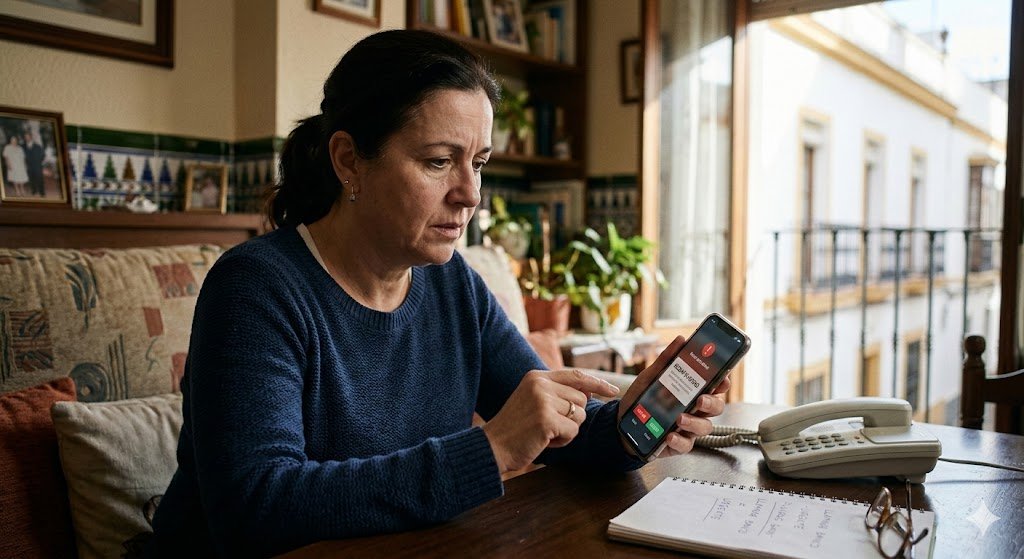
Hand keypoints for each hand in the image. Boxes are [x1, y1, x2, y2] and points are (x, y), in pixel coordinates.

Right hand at [482, 369, 619, 473]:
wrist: (492, 446)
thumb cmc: (515, 428)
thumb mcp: (533, 400)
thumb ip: (557, 392)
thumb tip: (590, 391)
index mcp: (537, 376)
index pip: (576, 375)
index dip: (597, 383)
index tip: (612, 390)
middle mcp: (540, 384)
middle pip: (581, 399)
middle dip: (572, 417)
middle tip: (549, 426)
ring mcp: (543, 400)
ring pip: (579, 416)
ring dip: (567, 430)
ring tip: (545, 432)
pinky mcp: (546, 419)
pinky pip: (573, 431)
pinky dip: (563, 440)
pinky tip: (544, 440)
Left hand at [617, 336, 730, 459]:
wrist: (622, 424)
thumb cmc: (642, 398)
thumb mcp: (651, 377)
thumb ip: (666, 360)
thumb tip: (681, 340)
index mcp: (692, 392)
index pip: (715, 386)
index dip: (723, 382)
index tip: (723, 378)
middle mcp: (695, 410)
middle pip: (716, 407)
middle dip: (712, 403)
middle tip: (701, 399)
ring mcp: (689, 428)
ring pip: (705, 427)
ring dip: (695, 423)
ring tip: (680, 418)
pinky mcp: (679, 443)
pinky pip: (686, 444)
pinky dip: (679, 440)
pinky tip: (670, 435)